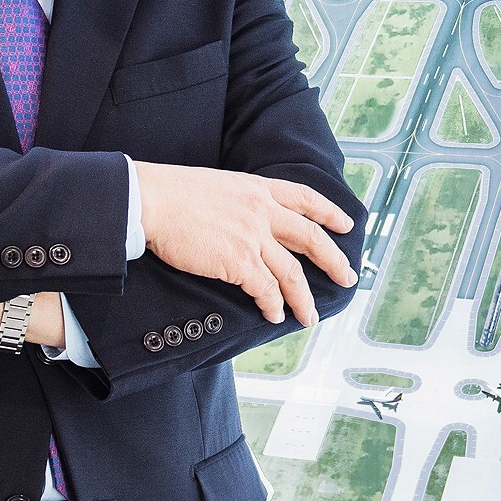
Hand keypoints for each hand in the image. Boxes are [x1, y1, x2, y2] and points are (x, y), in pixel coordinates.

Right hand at [133, 161, 356, 326]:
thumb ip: (240, 200)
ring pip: (292, 273)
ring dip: (304, 299)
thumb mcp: (218, 184)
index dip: (328, 212)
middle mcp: (262, 211)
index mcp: (257, 188)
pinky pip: (267, 290)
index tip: (345, 225)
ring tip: (310, 316)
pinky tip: (275, 315)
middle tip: (348, 277)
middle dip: (334, 260)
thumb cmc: (173, 191)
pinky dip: (274, 305)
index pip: (304, 197)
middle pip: (310, 238)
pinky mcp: (239, 262)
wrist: (152, 200)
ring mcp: (253, 237)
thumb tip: (244, 218)